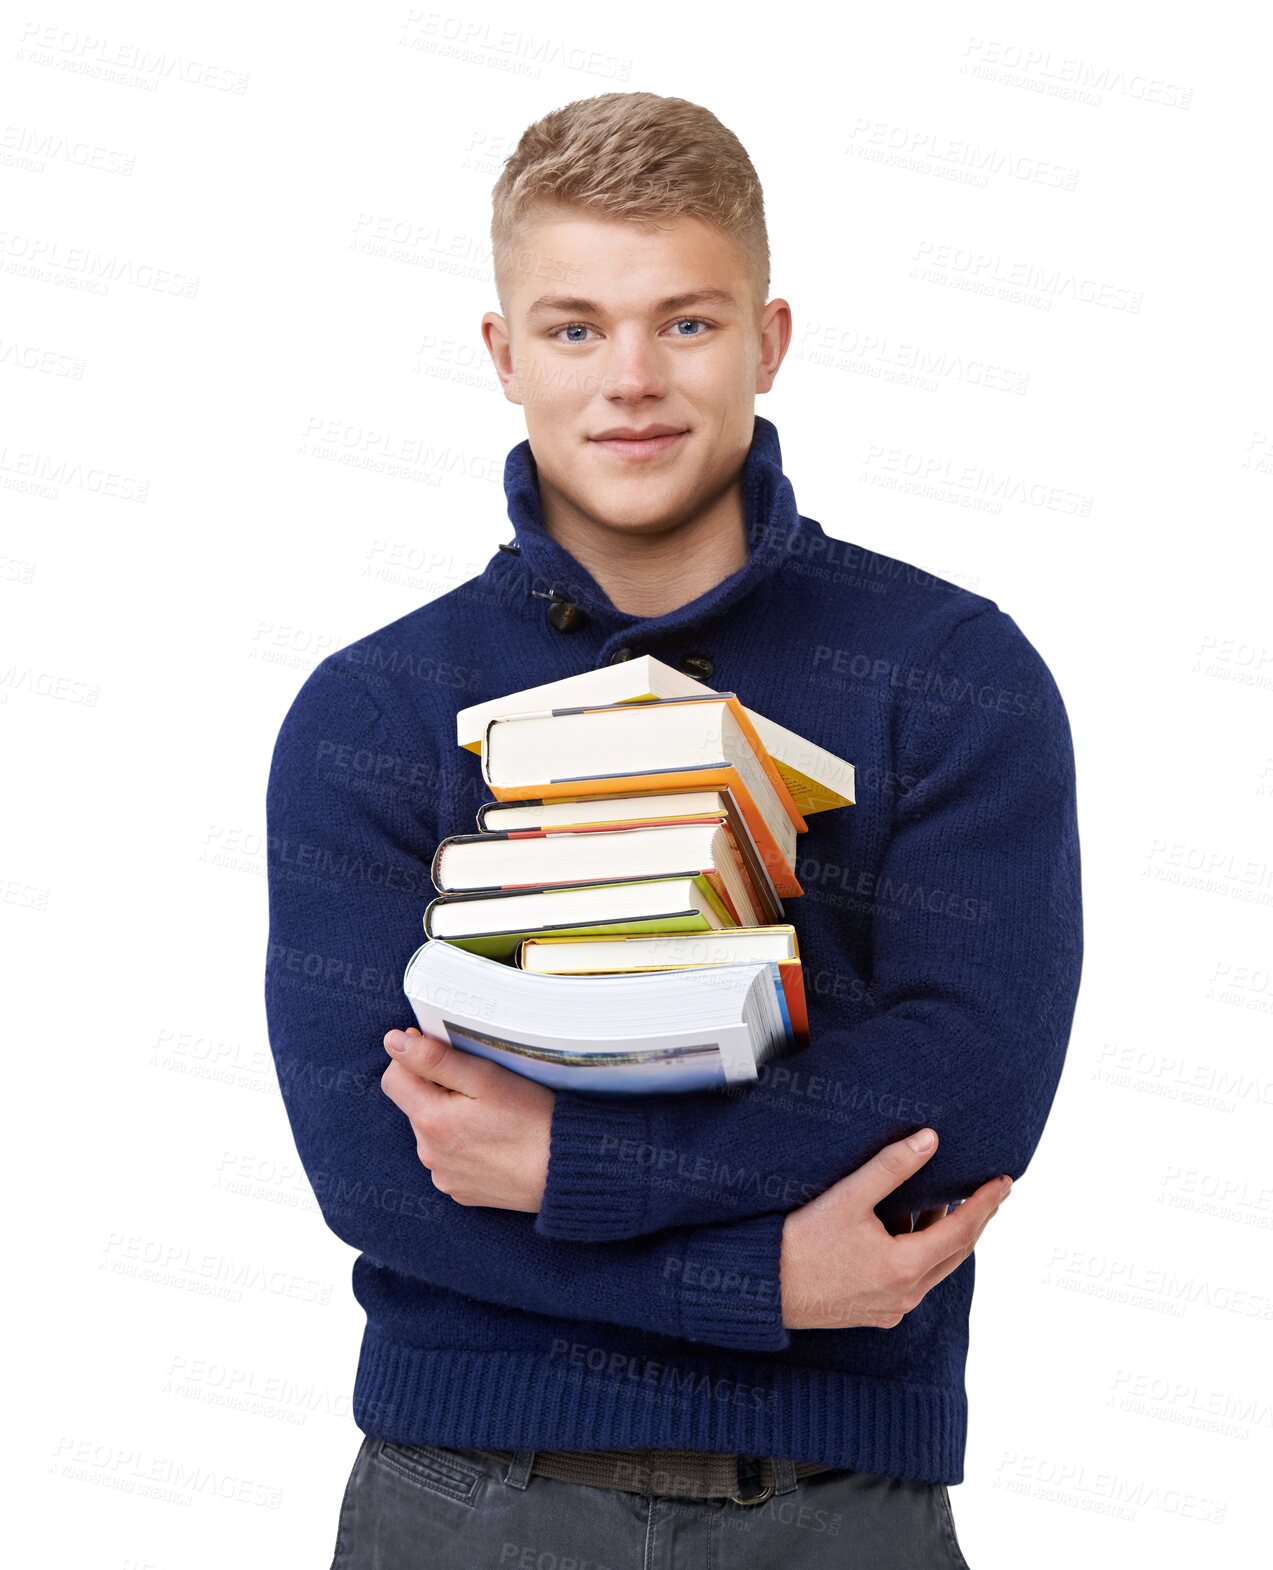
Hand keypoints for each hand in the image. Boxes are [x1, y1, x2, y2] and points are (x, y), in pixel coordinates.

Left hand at [380, 1027, 555, 1212]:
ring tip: (491, 1116)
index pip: (393, 1079)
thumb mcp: (485, 1077)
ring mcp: (444, 1176)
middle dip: (437, 1090)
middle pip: (415, 1106)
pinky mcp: (461, 1191)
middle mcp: (429, 1154)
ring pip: (432, 1133)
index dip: (413, 1060)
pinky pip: (449, 1159)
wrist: (566, 1169)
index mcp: (430, 1120)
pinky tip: (493, 1141)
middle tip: (480, 1087)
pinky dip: (463, 1145)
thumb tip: (394, 1041)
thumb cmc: (532, 1118)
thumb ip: (435, 1059)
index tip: (443, 1053)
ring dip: (450, 1118)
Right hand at [779, 1129, 1010, 1329]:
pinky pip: (913, 1281)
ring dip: (943, 1236)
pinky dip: (920, 1254)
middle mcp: (906, 1295)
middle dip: (974, 1220)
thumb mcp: (847, 1197)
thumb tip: (931, 1140)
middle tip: (989, 1192)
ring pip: (934, 1268)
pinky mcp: (875, 1313)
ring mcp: (891, 1309)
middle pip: (955, 1253)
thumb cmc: (800, 1243)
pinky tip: (905, 1231)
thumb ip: (891, 1167)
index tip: (1004, 1182)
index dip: (985, 1203)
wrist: (762, 1288)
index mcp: (905, 1267)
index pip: (962, 1230)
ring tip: (944, 1202)